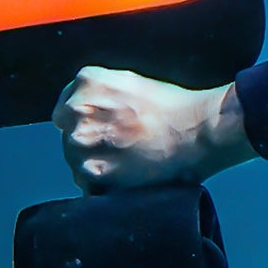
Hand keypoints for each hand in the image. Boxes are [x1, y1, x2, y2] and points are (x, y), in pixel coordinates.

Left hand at [52, 67, 252, 192]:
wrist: (200, 131)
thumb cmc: (178, 108)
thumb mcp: (133, 83)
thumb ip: (101, 95)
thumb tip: (86, 113)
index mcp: (88, 82)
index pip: (66, 108)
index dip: (88, 121)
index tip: (105, 128)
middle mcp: (78, 111)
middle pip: (70, 135)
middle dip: (92, 142)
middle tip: (124, 146)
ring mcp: (82, 144)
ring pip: (76, 161)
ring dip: (96, 164)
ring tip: (129, 162)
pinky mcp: (93, 174)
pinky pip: (87, 185)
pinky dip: (103, 185)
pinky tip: (128, 175)